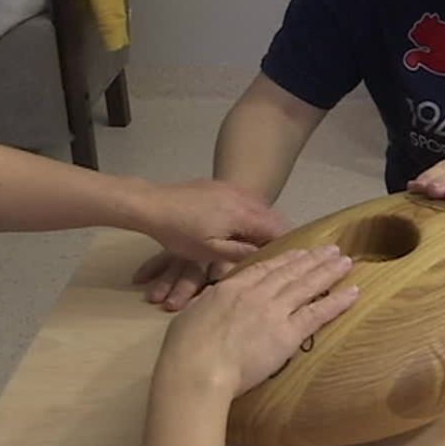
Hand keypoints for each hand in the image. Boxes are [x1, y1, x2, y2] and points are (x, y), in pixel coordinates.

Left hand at [131, 180, 287, 307]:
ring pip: (258, 207)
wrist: (153, 204)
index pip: (278, 228)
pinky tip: (242, 226)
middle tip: (279, 255)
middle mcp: (243, 196)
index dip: (287, 244)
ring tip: (262, 244)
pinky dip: (250, 214)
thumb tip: (267, 255)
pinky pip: (245, 200)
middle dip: (276, 234)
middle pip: (271, 216)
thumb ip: (240, 252)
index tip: (291, 259)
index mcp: (244, 213)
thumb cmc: (180, 232)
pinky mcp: (219, 186)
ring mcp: (231, 188)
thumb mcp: (209, 250)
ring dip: (263, 224)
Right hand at [158, 246, 357, 397]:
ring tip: (346, 261)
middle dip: (312, 259)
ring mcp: (274, 311)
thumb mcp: (191, 314)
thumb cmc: (185, 347)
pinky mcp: (288, 333)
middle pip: (290, 272)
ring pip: (307, 286)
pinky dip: (337, 301)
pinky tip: (353, 292)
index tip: (299, 253)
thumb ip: (206, 304)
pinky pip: (317, 314)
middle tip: (331, 249)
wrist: (199, 367)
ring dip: (328, 272)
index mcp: (231, 288)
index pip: (263, 269)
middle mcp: (257, 293)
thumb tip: (209, 301)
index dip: (285, 259)